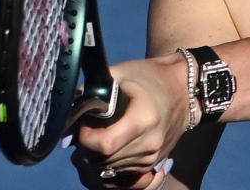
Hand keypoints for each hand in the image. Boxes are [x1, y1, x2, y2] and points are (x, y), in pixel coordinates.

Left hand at [69, 55, 188, 187]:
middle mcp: (150, 144)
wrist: (182, 89)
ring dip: (96, 158)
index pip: (104, 145)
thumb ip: (91, 91)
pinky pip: (120, 176)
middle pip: (102, 161)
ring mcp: (152, 158)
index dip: (86, 137)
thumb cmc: (149, 77)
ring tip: (99, 135)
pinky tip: (107, 150)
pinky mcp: (152, 165)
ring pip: (108, 171)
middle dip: (86, 148)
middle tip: (88, 129)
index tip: (84, 124)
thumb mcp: (119, 73)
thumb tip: (67, 115)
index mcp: (144, 119)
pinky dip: (108, 166)